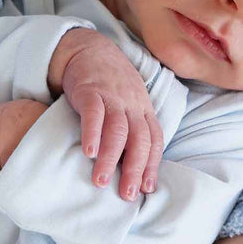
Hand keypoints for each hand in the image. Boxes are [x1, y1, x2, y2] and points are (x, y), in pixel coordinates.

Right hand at [48, 28, 163, 201]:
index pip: (154, 141)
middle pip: (139, 140)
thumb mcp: (128, 104)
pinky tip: (88, 152)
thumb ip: (132, 130)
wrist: (89, 48)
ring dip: (111, 158)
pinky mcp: (91, 91)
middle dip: (135, 169)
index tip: (146, 189)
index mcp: (143, 111)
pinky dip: (92, 133)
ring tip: (100, 181)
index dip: (152, 166)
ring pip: (118, 130)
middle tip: (126, 195)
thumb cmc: (110, 84)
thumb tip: (133, 167)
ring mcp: (112, 97)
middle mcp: (132, 105)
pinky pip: (94, 114)